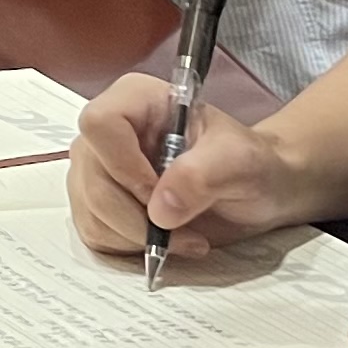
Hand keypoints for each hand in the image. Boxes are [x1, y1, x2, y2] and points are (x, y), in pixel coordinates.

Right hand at [68, 72, 296, 261]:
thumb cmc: (250, 164)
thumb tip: (160, 208)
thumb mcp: (241, 161)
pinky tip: (164, 241)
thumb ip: (202, 175)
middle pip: (92, 179)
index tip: (160, 194)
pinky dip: (129, 247)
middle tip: (185, 232)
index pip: (100, 123)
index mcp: (136, 100)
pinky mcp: (98, 203)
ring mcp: (98, 169)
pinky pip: (94, 233)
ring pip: (91, 212)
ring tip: (184, 237)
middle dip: (137, 218)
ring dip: (137, 237)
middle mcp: (107, 133)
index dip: (124, 165)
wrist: (257, 191)